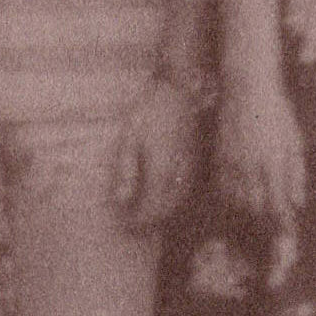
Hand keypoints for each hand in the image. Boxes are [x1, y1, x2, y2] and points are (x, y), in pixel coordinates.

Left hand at [109, 80, 203, 229]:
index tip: (124, 224)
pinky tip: (161, 197)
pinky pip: (185, 190)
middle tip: (131, 224)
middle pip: (167, 210)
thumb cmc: (149, 111)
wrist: (177, 91)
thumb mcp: (129, 139)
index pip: (152, 208)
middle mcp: (180, 174)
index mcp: (162, 170)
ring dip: (163, 213)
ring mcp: (190, 168)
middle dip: (150, 221)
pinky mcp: (195, 161)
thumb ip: (126, 172)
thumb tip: (121, 202)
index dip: (138, 221)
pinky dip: (173, 200)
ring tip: (145, 215)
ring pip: (179, 202)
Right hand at [215, 78, 305, 229]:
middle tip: (269, 236)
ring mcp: (232, 162)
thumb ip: (297, 173)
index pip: (278, 204)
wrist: (247, 87)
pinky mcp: (218, 157)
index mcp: (274, 162)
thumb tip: (298, 203)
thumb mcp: (295, 140)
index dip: (282, 225)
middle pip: (254, 208)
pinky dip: (228, 202)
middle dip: (262, 225)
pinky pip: (221, 188)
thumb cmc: (277, 112)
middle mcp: (251, 166)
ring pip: (235, 201)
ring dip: (245, 217)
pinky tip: (234, 207)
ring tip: (251, 227)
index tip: (287, 237)